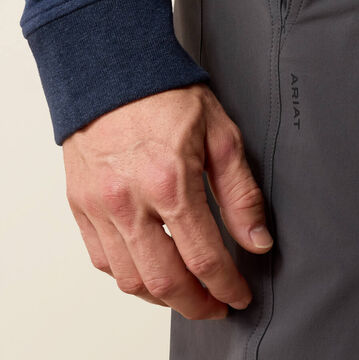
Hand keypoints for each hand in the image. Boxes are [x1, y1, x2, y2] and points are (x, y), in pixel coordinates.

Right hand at [62, 82, 272, 319]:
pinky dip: (129, 276)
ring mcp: (100, 207)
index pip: (205, 257)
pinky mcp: (81, 206)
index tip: (240, 295)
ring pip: (130, 279)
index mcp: (171, 182)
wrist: (115, 70)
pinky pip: (102, 260)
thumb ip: (241, 193)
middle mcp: (129, 201)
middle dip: (196, 304)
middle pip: (164, 281)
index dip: (228, 286)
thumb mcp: (222, 135)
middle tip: (216, 305)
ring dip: (162, 297)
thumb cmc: (170, 96)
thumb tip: (258, 240)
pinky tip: (151, 270)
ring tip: (187, 293)